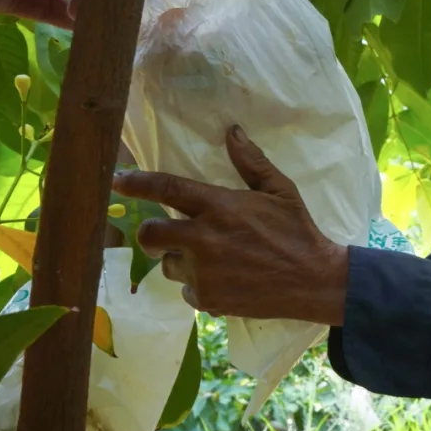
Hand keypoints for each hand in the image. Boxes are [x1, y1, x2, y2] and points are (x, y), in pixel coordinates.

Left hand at [110, 126, 349, 324]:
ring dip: (181, 260)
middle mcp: (204, 238)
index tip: (117, 181)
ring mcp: (203, 272)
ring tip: (210, 260)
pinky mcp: (207, 299)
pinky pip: (186, 290)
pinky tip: (224, 280)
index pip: (167, 189)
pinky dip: (198, 285)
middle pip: (149, 234)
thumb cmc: (297, 230)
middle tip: (165, 233)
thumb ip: (251, 162)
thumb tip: (232, 131)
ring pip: (168, 264)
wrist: (313, 280)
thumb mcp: (280, 190)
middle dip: (150, 233)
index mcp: (220, 207)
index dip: (136, 184)